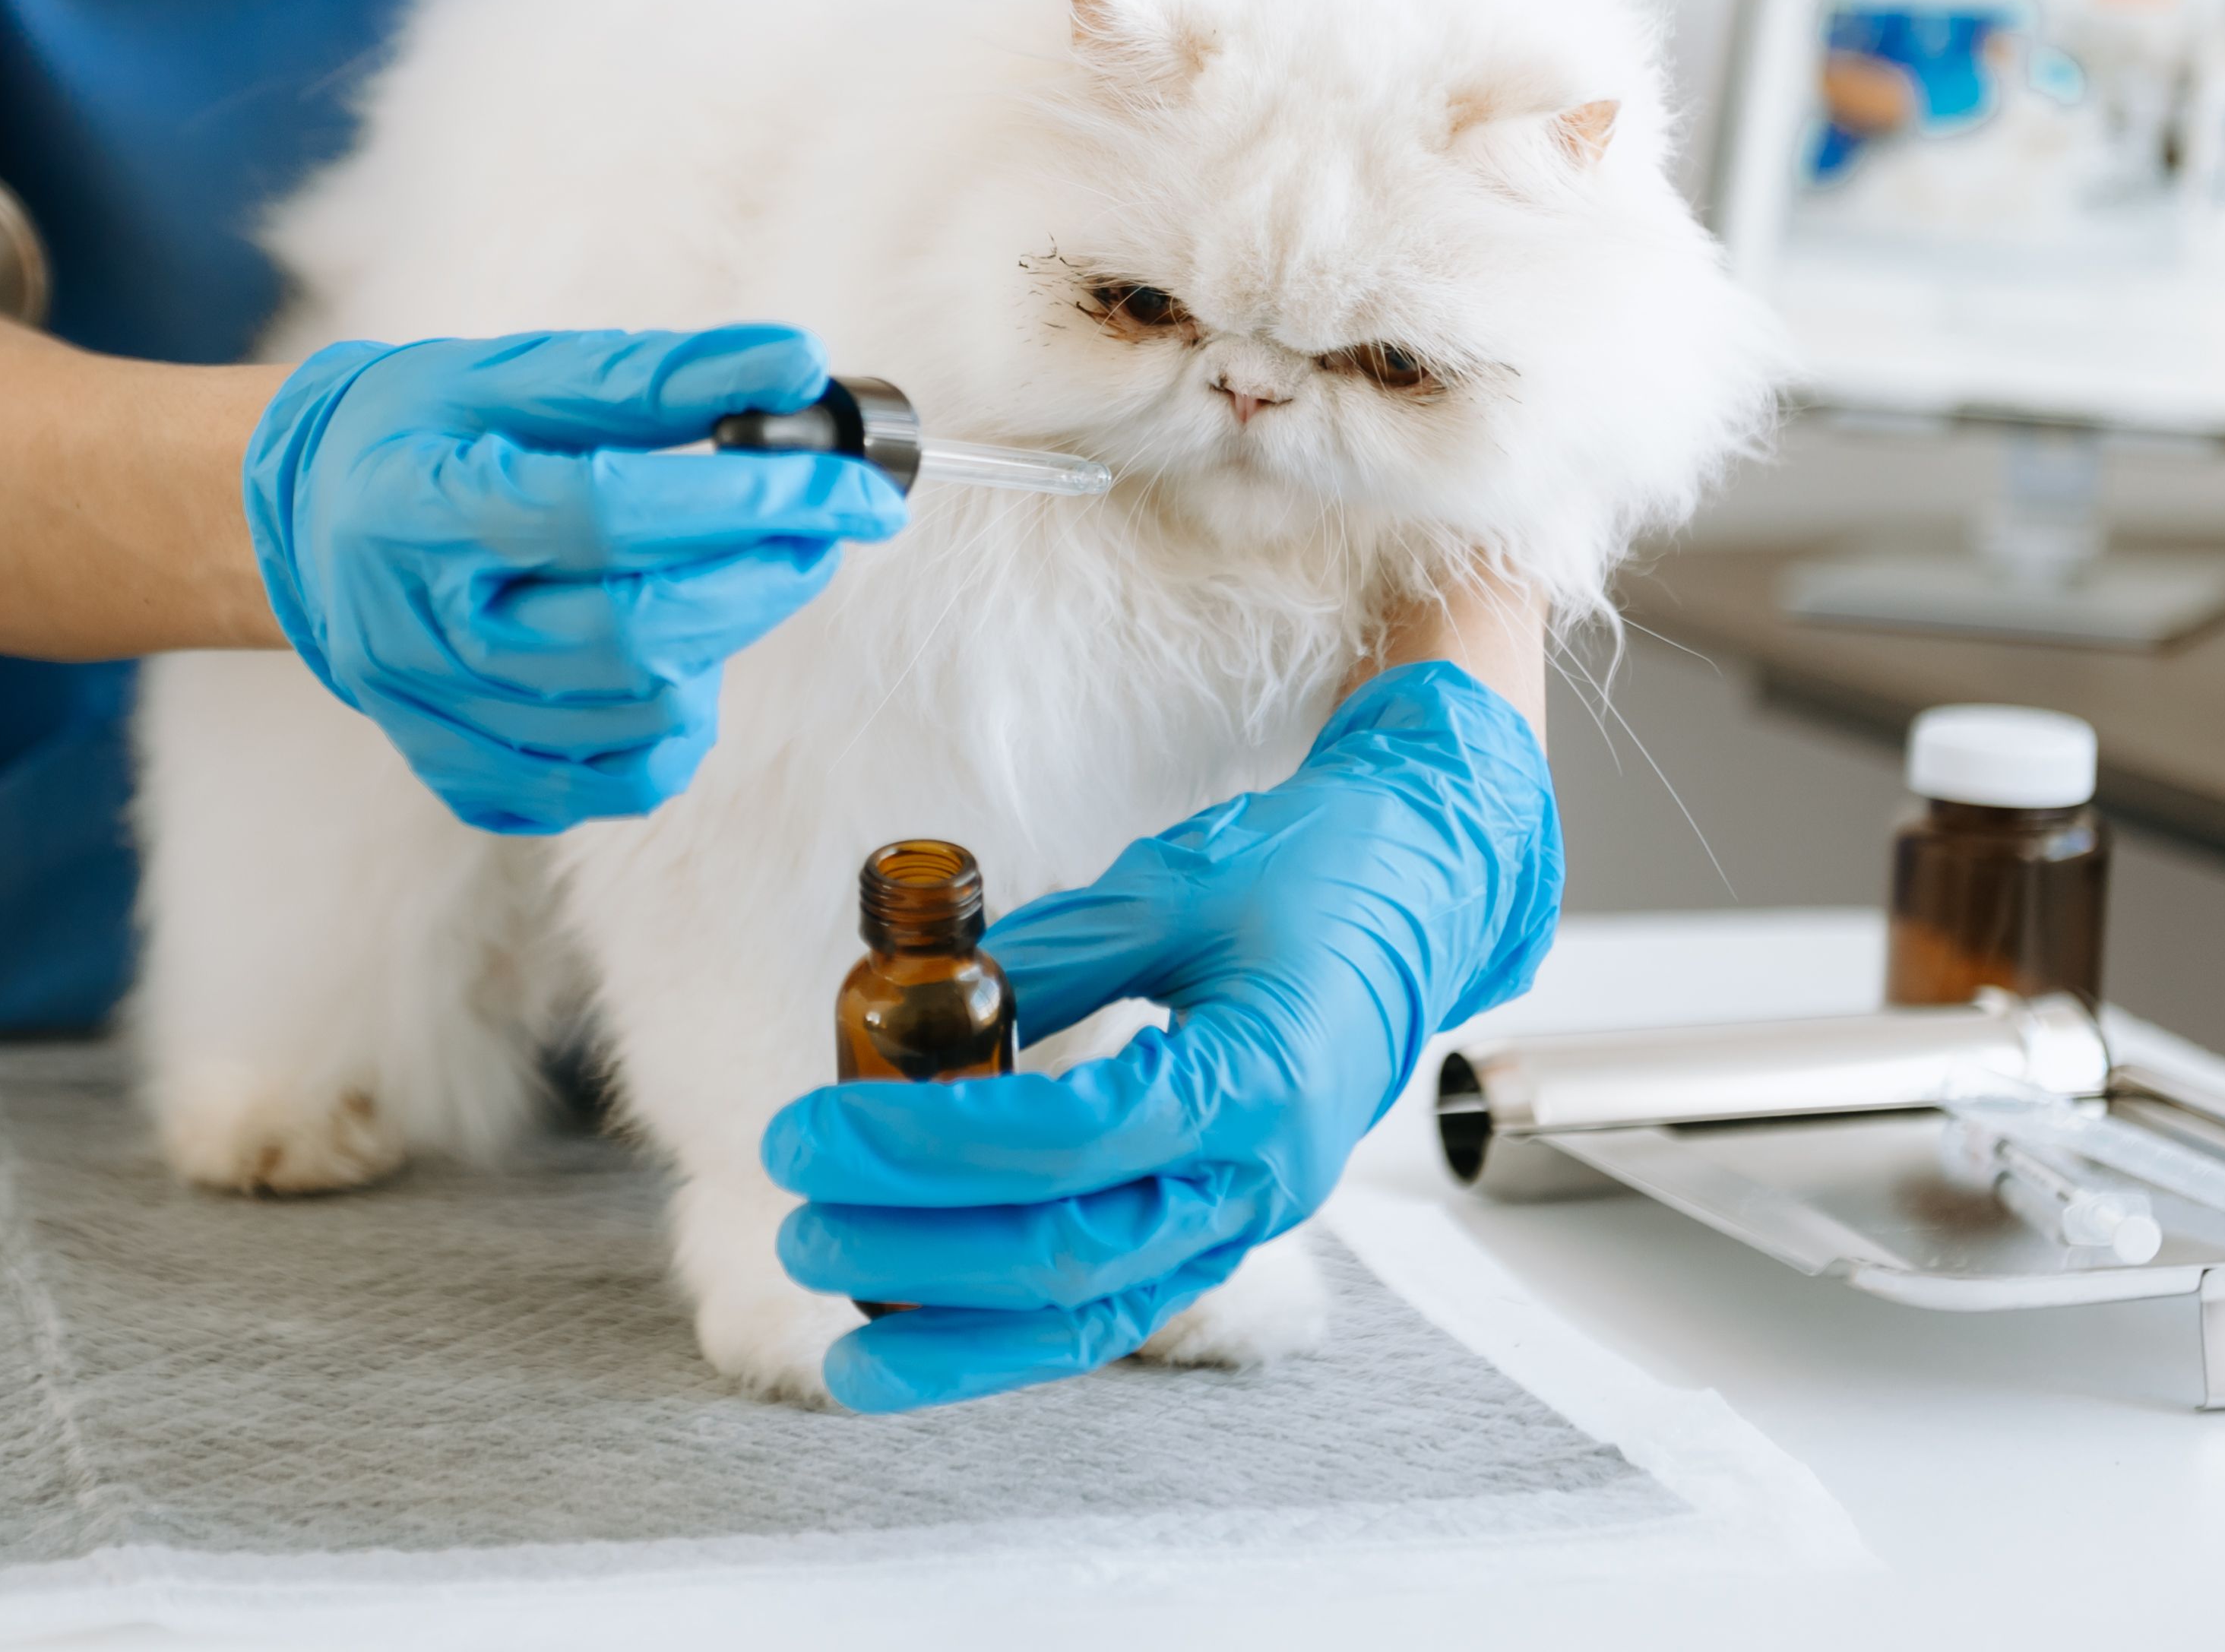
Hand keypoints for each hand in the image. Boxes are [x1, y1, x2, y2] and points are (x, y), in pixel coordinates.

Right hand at [244, 326, 905, 833]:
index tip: (851, 486)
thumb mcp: (512, 373)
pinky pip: (619, 782)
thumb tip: (796, 365)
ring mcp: (440, 722)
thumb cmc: (417, 433)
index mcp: (417, 512)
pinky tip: (668, 653)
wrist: (310, 525)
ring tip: (720, 573)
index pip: (609, 515)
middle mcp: (416, 635)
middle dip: (763, 576)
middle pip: (637, 634)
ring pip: (643, 714)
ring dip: (721, 640)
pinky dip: (676, 721)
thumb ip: (656, 374)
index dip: (748, 501)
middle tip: (818, 526)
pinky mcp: (470, 780)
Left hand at [760, 660, 1560, 1409]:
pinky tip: (923, 1338)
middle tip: (801, 1216)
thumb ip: (1050, 958)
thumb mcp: (1172, 886)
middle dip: (918, 1250)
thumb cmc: (1310, 875)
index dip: (928, 1144)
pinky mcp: (1222, 1225)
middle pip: (1068, 1251)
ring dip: (961, 1335)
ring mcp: (1247, 1215)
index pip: (1067, 1141)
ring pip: (1094, 1313)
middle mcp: (1261, 1175)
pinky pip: (1114, 1300)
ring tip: (844, 1348)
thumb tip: (921, 1010)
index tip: (817, 1127)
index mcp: (1257, 1080)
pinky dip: (1014, 1331)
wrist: (1423, 894)